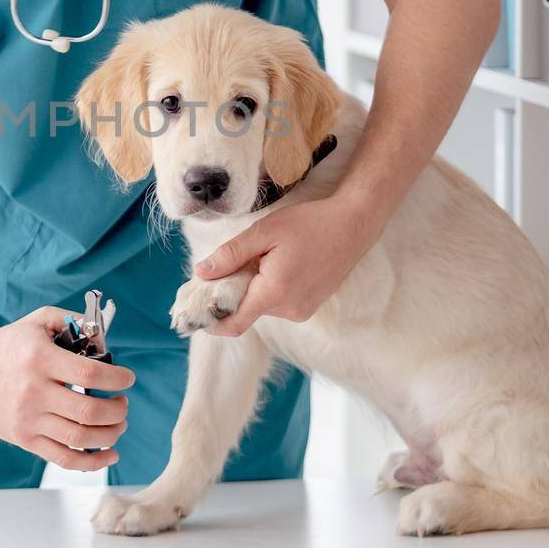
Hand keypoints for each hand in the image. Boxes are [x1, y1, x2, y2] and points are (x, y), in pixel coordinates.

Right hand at [0, 307, 134, 471]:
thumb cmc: (11, 343)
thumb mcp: (40, 320)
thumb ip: (73, 321)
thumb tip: (105, 341)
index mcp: (41, 359)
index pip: (90, 373)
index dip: (117, 378)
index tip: (127, 378)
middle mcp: (33, 391)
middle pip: (89, 411)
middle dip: (117, 410)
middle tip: (123, 404)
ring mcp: (27, 419)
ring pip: (79, 438)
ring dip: (110, 435)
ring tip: (119, 425)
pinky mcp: (23, 439)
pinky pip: (63, 458)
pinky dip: (91, 462)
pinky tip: (109, 454)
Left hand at [192, 193, 378, 337]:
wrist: (353, 225)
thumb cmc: (309, 224)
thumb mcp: (264, 232)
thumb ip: (230, 255)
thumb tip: (201, 272)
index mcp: (275, 292)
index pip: (233, 323)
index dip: (211, 320)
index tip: (195, 308)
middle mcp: (289, 310)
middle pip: (245, 311)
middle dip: (232, 291)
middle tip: (230, 262)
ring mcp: (301, 311)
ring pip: (261, 306)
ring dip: (252, 287)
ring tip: (264, 257)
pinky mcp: (308, 307)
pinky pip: (277, 303)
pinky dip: (268, 288)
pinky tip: (278, 264)